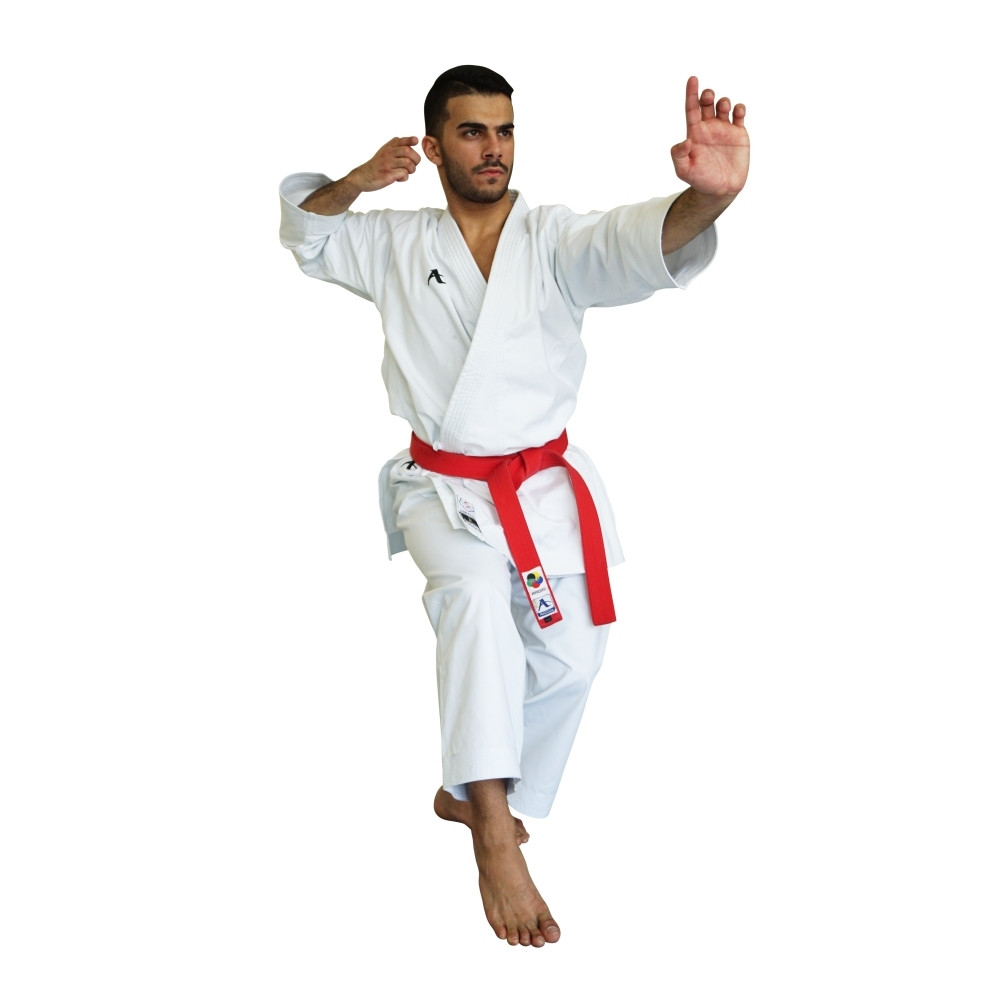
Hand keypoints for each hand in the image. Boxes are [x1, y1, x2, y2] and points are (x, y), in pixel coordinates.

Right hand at [352, 136, 421, 191]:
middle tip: (411, 166)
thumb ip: (397, 145)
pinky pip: (403, 174)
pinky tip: (399, 179)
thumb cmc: (377, 166)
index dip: (410, 140)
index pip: (401, 140)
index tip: (416, 141)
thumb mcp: (384, 152)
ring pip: (408, 163)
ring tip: (406, 173)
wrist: (361, 177)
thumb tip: (415, 139)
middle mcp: (387, 153)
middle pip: (408, 152)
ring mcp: (387, 164)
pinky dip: (405, 177)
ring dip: (411, 170)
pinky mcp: (387, 175)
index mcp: (388, 147)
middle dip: (415, 160)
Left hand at [670, 77, 748, 197]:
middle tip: (708, 96)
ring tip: (723, 108)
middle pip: (707, 103)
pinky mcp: (739, 134)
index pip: (692, 108)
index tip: (692, 79)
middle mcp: (709, 128)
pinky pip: (739, 115)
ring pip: (723, 106)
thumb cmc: (700, 180)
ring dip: (723, 101)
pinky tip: (737, 111)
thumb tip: (685, 140)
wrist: (720, 190)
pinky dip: (739, 108)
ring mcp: (724, 129)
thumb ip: (679, 155)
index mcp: (695, 133)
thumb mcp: (684, 171)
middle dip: (707, 95)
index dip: (691, 93)